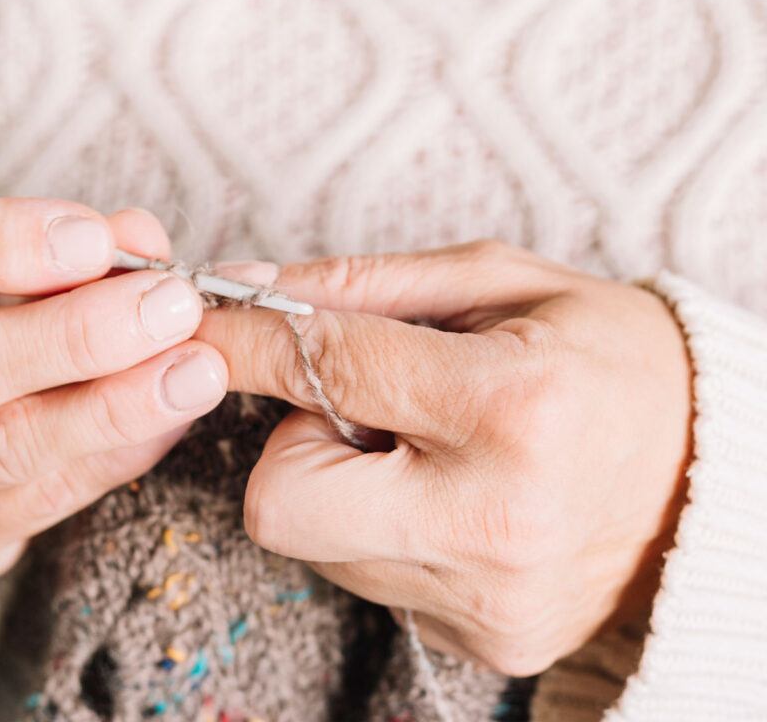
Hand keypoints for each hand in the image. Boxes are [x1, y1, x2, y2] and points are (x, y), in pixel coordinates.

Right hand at [0, 191, 227, 581]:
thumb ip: (48, 241)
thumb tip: (140, 241)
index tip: (96, 239)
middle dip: (77, 335)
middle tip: (172, 307)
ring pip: (0, 450)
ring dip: (114, 407)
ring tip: (196, 371)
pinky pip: (40, 503)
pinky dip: (116, 455)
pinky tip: (169, 418)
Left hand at [198, 241, 691, 675]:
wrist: (715, 476)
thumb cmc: (608, 359)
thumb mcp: (502, 285)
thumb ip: (365, 288)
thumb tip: (248, 289)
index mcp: (514, 407)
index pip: (330, 369)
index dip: (250, 342)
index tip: (210, 325)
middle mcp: (496, 520)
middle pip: (282, 501)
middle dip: (291, 445)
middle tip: (361, 408)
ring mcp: (487, 598)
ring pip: (317, 541)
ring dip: (342, 482)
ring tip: (425, 450)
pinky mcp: (482, 640)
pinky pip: (367, 577)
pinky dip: (379, 527)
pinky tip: (447, 497)